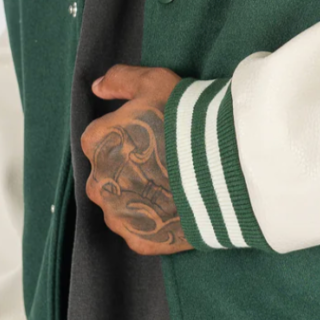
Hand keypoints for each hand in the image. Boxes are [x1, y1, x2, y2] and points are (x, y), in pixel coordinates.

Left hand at [80, 64, 194, 254]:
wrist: (223, 165)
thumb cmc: (185, 119)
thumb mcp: (153, 82)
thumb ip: (120, 80)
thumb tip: (96, 86)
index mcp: (96, 143)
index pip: (101, 137)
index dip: (129, 133)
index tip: (153, 133)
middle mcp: (98, 183)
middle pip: (109, 174)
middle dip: (130, 168)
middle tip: (166, 158)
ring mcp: (119, 216)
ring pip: (122, 205)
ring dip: (140, 196)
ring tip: (174, 184)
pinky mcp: (141, 240)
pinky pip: (142, 231)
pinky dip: (155, 222)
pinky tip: (177, 206)